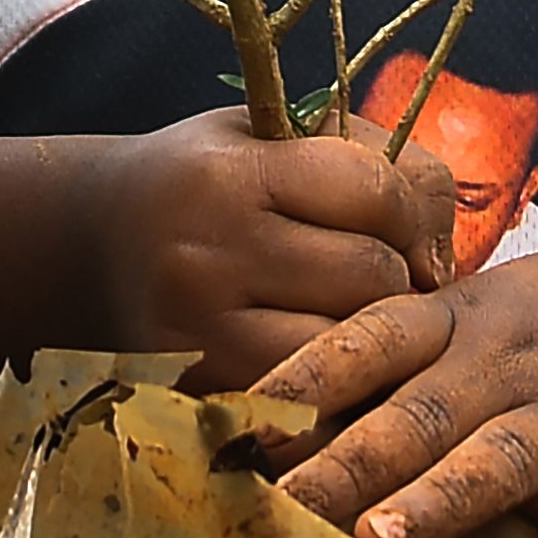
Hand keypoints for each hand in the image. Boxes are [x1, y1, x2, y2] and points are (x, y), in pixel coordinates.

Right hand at [80, 111, 451, 390]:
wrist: (91, 248)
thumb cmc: (206, 182)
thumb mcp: (274, 135)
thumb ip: (373, 159)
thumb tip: (445, 252)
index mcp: (231, 173)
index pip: (371, 188)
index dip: (406, 208)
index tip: (399, 222)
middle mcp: (208, 253)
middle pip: (369, 275)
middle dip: (395, 276)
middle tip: (378, 276)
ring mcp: (200, 334)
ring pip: (348, 346)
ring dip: (370, 337)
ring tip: (353, 318)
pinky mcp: (200, 394)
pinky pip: (310, 403)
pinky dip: (333, 385)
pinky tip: (326, 364)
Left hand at [263, 247, 537, 537]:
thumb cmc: (526, 330)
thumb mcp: (459, 317)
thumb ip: (382, 365)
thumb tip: (263, 428)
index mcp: (455, 321)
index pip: (372, 340)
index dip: (308, 380)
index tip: (245, 426)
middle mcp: (508, 364)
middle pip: (424, 411)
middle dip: (354, 459)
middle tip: (291, 503)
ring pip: (501, 460)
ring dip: (441, 499)